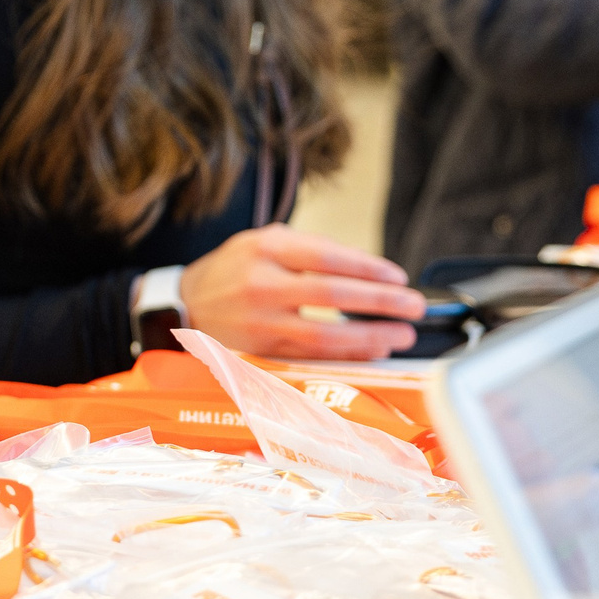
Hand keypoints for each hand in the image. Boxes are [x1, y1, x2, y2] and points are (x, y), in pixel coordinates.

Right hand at [176, 226, 425, 360]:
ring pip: (324, 334)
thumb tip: (367, 272)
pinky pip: (311, 356)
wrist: (185, 305)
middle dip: (381, 302)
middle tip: (413, 307)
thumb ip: (309, 250)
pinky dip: (345, 355)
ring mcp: (259, 322)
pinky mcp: (259, 352)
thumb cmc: (233, 270)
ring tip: (400, 334)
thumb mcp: (263, 242)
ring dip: (370, 336)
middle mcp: (261, 285)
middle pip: (333, 295)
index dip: (369, 269)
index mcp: (265, 249)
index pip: (328, 258)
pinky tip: (370, 350)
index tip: (398, 277)